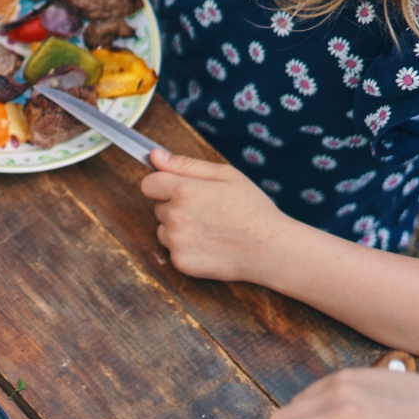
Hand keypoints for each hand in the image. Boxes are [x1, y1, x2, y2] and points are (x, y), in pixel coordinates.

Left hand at [139, 149, 291, 281]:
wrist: (270, 248)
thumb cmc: (252, 208)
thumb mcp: (226, 175)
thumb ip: (185, 165)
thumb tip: (155, 156)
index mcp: (184, 191)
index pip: (149, 184)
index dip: (163, 185)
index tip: (178, 190)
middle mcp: (175, 216)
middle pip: (159, 207)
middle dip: (176, 206)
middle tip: (209, 211)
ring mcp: (176, 241)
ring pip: (164, 230)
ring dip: (179, 228)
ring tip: (211, 229)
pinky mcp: (180, 262)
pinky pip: (173, 250)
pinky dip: (186, 248)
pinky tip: (210, 245)